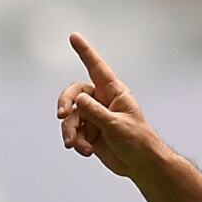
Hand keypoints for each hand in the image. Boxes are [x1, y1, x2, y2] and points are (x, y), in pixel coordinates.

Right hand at [56, 32, 160, 177]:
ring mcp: (94, 117)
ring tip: (74, 145)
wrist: (140, 165)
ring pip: (71, 117)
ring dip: (70, 131)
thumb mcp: (116, 125)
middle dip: (65, 103)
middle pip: (74, 94)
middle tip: (61, 115)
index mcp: (114, 92)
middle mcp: (101, 101)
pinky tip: (85, 152)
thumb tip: (78, 99)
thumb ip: (96, 112)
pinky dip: (76, 142)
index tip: (73, 36)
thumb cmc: (137, 141)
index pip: (97, 67)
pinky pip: (73, 132)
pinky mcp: (88, 133)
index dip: (85, 52)